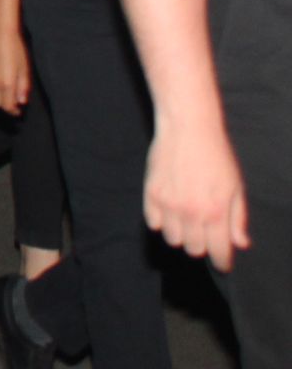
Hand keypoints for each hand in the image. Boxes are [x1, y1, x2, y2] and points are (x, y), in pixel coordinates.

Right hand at [0, 23, 30, 113]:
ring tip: (5, 92)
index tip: (18, 111)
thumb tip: (21, 101)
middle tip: (14, 102)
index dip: (13, 111)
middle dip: (6, 105)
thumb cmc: (15, 50)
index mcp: (6, 85)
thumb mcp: (24, 69)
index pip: (7, 106)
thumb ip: (23, 87)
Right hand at [148, 114, 251, 268]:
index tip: (223, 263)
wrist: (188, 128)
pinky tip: (171, 211)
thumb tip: (240, 244)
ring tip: (188, 221)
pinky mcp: (151, 194)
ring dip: (182, 235)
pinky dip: (163, 222)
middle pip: (194, 250)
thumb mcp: (236, 188)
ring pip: (173, 239)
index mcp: (216, 212)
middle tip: (206, 234)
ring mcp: (168, 204)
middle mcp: (191, 212)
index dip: (222, 262)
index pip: (218, 252)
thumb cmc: (217, 156)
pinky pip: (154, 223)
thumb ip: (237, 219)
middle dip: (203, 246)